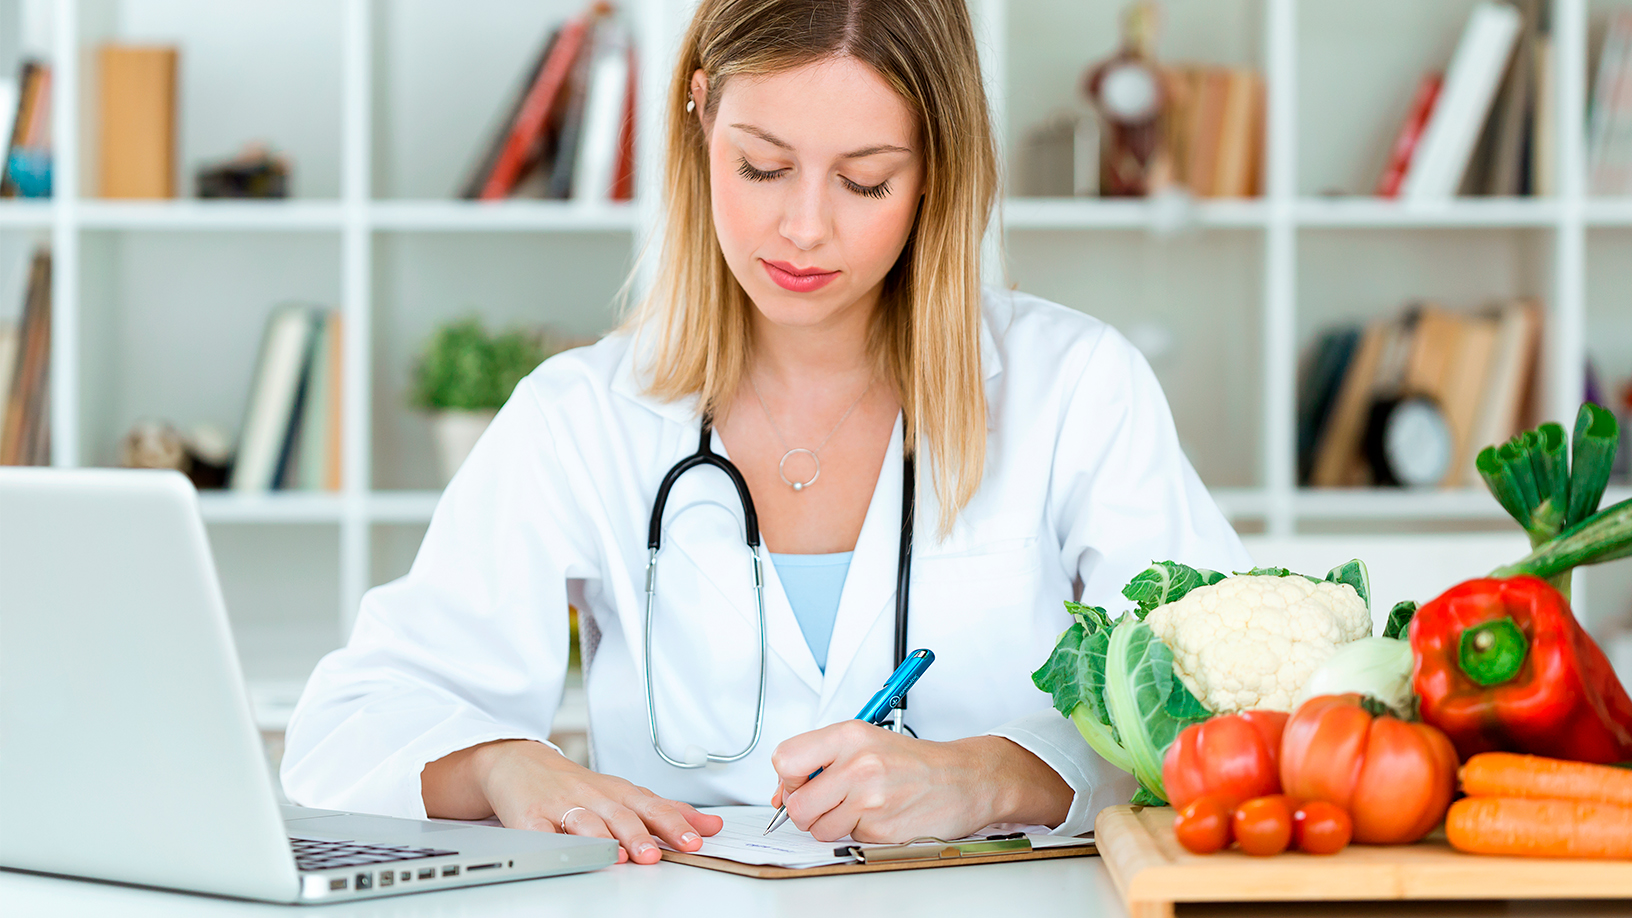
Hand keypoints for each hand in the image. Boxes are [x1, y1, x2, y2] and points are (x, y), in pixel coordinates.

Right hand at [422, 739, 721, 864]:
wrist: (519, 762)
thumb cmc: (578, 785)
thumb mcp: (624, 793)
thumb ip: (667, 812)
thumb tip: (712, 826)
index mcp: (619, 792)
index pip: (652, 806)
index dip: (674, 823)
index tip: (694, 840)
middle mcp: (593, 797)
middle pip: (620, 814)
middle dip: (641, 834)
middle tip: (656, 854)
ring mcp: (560, 806)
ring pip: (585, 822)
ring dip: (604, 839)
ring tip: (621, 856)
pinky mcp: (529, 818)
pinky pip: (540, 832)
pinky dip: (555, 843)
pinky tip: (567, 852)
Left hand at [768, 722, 1072, 842]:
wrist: (964, 779)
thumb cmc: (915, 761)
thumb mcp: (865, 741)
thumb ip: (821, 758)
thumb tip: (783, 790)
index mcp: (849, 735)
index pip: (785, 759)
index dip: (788, 778)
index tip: (798, 783)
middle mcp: (858, 765)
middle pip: (797, 804)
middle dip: (805, 810)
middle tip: (826, 802)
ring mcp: (870, 800)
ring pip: (817, 828)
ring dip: (830, 824)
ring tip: (856, 808)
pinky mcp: (881, 830)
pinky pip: (847, 839)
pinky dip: (857, 832)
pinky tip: (878, 816)